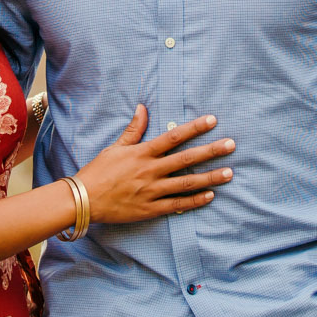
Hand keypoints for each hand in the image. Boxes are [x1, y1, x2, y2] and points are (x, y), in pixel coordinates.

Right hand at [74, 105, 233, 224]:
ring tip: (229, 173)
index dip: (195, 128)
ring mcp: (152, 191)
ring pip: (186, 183)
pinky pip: (177, 204)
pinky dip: (195, 201)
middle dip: (211, 151)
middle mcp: (150, 171)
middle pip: (186, 159)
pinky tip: (211, 196)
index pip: (173, 137)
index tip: (213, 121)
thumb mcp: (115, 147)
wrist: (84, 200)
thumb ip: (133, 130)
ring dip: (210, 178)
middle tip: (231, 145)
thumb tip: (143, 108)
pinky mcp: (151, 209)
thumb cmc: (99, 171)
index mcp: (143, 153)